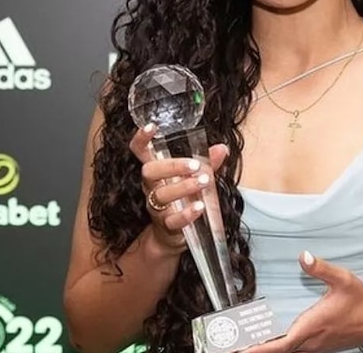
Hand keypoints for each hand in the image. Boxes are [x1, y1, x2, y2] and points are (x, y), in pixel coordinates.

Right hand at [129, 123, 228, 252]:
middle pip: (149, 171)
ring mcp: (157, 207)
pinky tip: (200, 207)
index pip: (140, 151)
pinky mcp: (166, 226)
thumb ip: (208, 163)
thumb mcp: (196, 178)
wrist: (173, 235)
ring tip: (204, 182)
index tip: (151, 126)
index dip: (141, 139)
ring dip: (184, 187)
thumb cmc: (184, 199)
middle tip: (195, 165)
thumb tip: (222, 148)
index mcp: (157, 171)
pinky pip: (173, 220)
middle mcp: (152, 187)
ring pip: (162, 195)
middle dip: (172, 166)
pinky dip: (187, 214)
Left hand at [246, 252, 362, 352]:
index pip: (279, 345)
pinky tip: (270, 340)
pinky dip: (279, 347)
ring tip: (245, 342)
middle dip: (255, 349)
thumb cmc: (362, 302)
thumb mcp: (343, 280)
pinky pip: (294, 350)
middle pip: (278, 351)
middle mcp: (310, 342)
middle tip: (231, 344)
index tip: (240, 350)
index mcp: (311, 328)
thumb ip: (321, 269)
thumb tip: (303, 256)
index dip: (258, 349)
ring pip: (286, 352)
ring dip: (267, 348)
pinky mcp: (319, 346)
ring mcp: (315, 347)